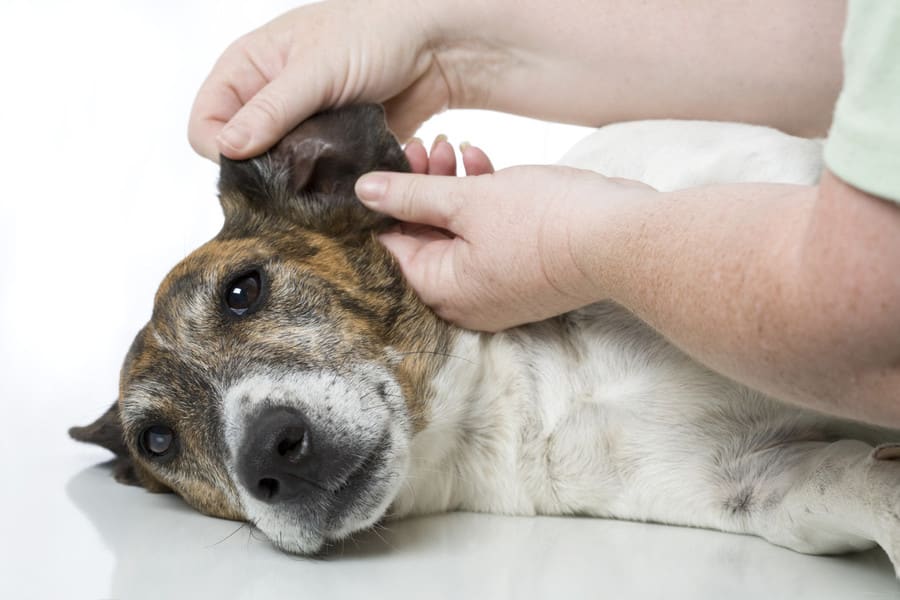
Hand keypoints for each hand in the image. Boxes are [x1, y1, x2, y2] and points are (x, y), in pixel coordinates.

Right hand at [189, 0, 456, 160]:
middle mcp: (266, 100)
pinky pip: (312, 180)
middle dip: (261, 171)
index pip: (205, 123)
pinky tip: (339, 185)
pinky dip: (321, 186)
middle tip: (293, 179)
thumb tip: (228, 148)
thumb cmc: (373, 34)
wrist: (434, 47)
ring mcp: (298, 128)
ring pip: (276, 173)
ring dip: (294, 183)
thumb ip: (272, 110)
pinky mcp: (329, 150)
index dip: (222, 148)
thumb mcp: (315, 69)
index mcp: (246, 69)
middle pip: (239, 155)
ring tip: (320, 180)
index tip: (255, 163)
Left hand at [359, 140, 655, 330]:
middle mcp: (465, 301)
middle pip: (425, 241)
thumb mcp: (468, 199)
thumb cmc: (545, 223)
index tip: (387, 165)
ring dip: (452, 190)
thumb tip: (365, 191)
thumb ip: (412, 194)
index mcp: (442, 291)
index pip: (391, 249)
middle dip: (422, 189)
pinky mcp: (522, 274)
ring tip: (453, 148)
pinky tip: (484, 165)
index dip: (384, 204)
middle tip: (425, 147)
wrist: (623, 238)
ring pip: (457, 236)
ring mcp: (496, 290)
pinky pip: (487, 240)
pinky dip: (482, 205)